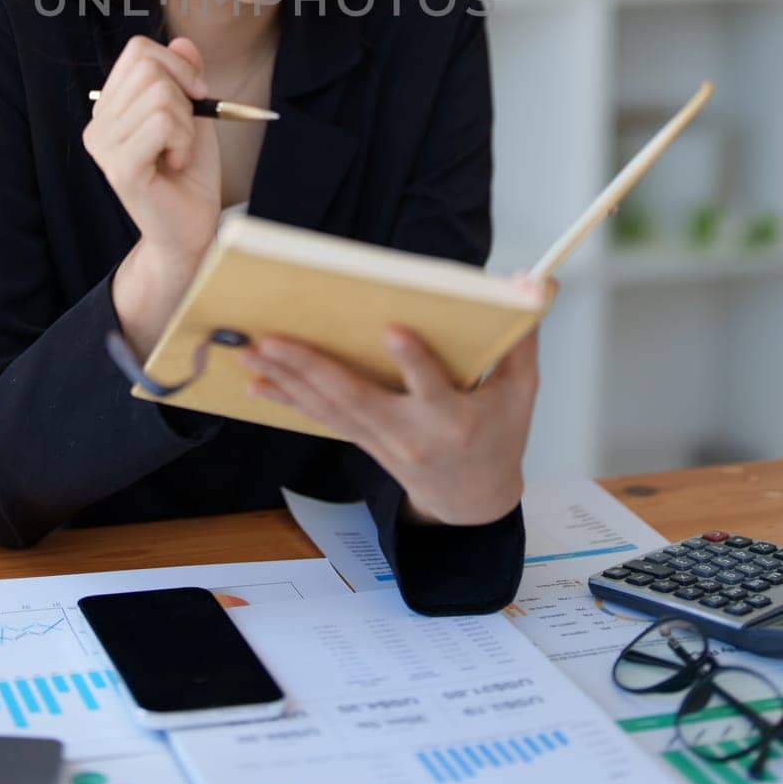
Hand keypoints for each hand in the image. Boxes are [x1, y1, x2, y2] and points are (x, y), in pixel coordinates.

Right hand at [82, 33, 221, 264]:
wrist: (190, 227)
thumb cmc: (189, 172)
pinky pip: (161, 122)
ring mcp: (103, 145)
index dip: (177, 64)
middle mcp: (97, 123)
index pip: (139, 51)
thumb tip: (182, 40)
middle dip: (184, 95)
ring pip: (160, 95)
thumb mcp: (193, 114)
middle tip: (184, 132)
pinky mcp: (119, 167)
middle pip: (149, 68)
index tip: (197, 94)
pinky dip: (183, 140)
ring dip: (186, 124)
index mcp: (109, 106)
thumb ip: (185, 77)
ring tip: (177, 152)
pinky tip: (174, 163)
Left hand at [238, 277, 555, 527]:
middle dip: (312, 367)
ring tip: (248, 349)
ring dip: (286, 377)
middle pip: (357, 398)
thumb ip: (523, 336)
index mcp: (453, 417)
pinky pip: (319, 418)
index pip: (434, 387)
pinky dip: (286, 399)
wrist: (473, 501)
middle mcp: (410, 433)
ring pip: (328, 407)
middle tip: (273, 337)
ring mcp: (380, 440)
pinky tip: (255, 382)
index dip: (414, 362)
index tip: (392, 330)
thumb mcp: (523, 391)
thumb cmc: (500, 435)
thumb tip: (534, 282)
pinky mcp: (361, 440)